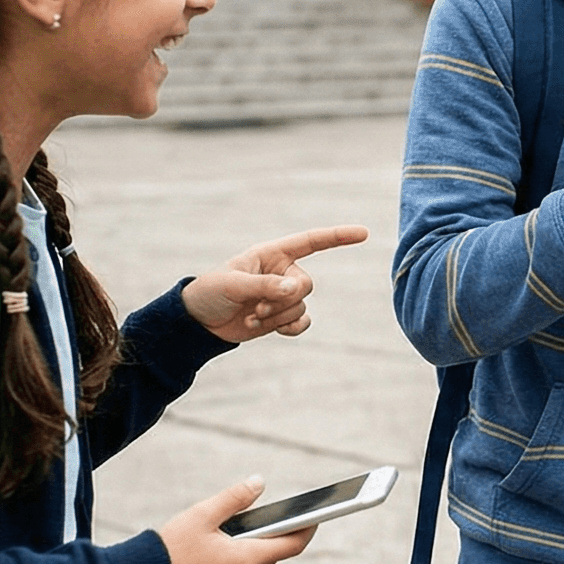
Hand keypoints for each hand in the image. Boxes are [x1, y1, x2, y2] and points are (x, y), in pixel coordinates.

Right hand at [155, 478, 312, 563]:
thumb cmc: (170, 548)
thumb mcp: (203, 514)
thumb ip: (235, 498)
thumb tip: (260, 483)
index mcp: (247, 559)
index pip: (291, 545)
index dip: (307, 529)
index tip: (316, 516)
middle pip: (269, 555)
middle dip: (266, 537)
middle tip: (258, 518)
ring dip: (246, 553)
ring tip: (227, 535)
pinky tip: (212, 556)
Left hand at [182, 224, 369, 341]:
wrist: (200, 321)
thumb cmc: (212, 292)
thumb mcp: (234, 284)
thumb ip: (265, 285)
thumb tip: (295, 290)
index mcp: (272, 253)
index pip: (311, 242)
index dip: (337, 236)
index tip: (363, 233)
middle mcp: (282, 272)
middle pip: (306, 284)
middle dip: (283, 299)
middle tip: (255, 307)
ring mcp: (283, 295)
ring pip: (301, 306)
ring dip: (277, 316)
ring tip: (251, 317)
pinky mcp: (281, 317)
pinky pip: (301, 323)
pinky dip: (288, 328)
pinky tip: (270, 329)